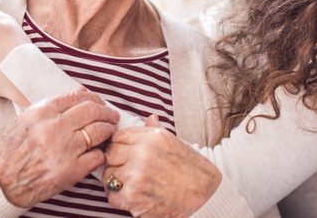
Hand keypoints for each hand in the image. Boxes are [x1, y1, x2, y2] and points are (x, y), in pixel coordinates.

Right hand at [0, 89, 119, 207]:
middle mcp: (54, 128)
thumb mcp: (27, 119)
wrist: (1, 180)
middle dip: (107, 112)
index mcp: (42, 112)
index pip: (78, 97)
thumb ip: (53, 106)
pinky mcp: (71, 171)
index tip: (100, 103)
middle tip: (112, 116)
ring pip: (99, 132)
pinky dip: (100, 153)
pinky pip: (97, 157)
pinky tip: (98, 153)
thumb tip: (82, 93)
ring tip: (109, 131)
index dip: (94, 98)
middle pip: (93, 111)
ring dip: (108, 130)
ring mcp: (64, 149)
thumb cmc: (12, 149)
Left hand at [104, 116, 220, 217]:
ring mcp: (136, 175)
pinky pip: (112, 195)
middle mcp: (142, 153)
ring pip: (108, 176)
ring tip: (132, 184)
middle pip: (109, 155)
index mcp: (152, 138)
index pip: (117, 136)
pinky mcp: (133, 197)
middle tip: (127, 171)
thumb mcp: (175, 143)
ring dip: (116, 181)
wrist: (207, 196)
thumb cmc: (192, 170)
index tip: (124, 154)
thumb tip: (149, 118)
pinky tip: (134, 197)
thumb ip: (155, 132)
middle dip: (115, 163)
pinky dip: (120, 199)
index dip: (119, 146)